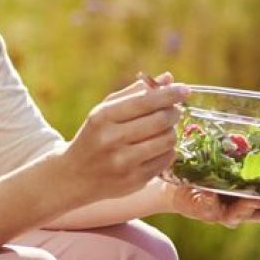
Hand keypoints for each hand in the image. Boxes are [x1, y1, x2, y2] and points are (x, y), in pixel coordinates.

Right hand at [59, 71, 189, 202]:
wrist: (75, 176)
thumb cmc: (95, 136)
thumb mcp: (106, 111)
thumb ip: (135, 93)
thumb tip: (168, 78)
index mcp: (103, 117)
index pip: (145, 101)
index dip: (170, 94)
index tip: (185, 89)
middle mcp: (112, 139)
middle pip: (160, 120)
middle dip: (174, 112)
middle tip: (174, 111)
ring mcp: (123, 162)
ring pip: (167, 141)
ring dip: (171, 132)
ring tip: (164, 130)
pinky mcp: (134, 181)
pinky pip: (165, 160)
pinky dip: (167, 151)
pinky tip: (158, 148)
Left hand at [163, 104, 259, 228]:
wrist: (185, 165)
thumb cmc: (226, 156)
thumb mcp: (254, 141)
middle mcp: (243, 205)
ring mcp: (222, 209)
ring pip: (237, 215)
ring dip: (246, 208)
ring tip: (254, 199)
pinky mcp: (200, 207)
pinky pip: (205, 207)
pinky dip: (208, 202)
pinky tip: (209, 193)